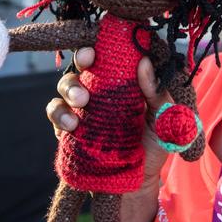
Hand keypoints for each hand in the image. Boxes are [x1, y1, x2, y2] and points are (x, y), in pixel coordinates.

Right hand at [46, 47, 172, 188]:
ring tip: (82, 102)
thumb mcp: (166, 118)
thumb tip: (145, 63)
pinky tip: (71, 125)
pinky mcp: (68, 127)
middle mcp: (101, 88)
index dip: (105, 41)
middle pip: (85, 62)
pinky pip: (55, 112)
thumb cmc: (156, 143)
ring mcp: (83, 106)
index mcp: (125, 80)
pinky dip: (59, 114)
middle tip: (88, 61)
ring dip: (70, 87)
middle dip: (83, 56)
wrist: (139, 182)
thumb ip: (158, 93)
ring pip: (66, 84)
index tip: (107, 39)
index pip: (113, 52)